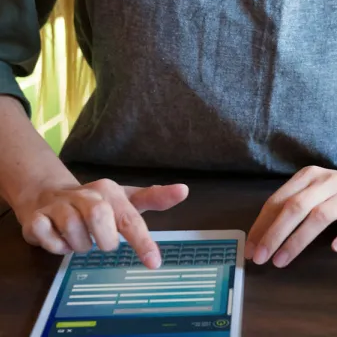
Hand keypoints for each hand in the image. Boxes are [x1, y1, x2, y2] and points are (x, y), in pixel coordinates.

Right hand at [14, 179, 188, 267]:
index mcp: (111, 191)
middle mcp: (87, 195)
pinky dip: (54, 246)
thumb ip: (154, 198)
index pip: (131, 218)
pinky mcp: (36, 217)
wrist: (49, 194)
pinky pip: (47, 238)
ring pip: (74, 233)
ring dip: (78, 245)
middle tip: (99, 240)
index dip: (142, 241)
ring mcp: (60, 204)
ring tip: (78, 237)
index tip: (154, 263)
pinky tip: (57, 237)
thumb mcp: (126, 199)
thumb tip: (184, 189)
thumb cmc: (96, 202)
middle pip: (101, 223)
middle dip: (103, 241)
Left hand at [245, 166, 336, 267]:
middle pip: (296, 207)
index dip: (262, 225)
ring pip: (320, 216)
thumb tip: (259, 238)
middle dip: (275, 233)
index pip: (279, 200)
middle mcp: (326, 183)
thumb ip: (289, 206)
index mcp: (309, 176)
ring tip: (281, 261)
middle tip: (260, 258)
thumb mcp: (313, 189)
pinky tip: (335, 247)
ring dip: (298, 240)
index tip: (250, 249)